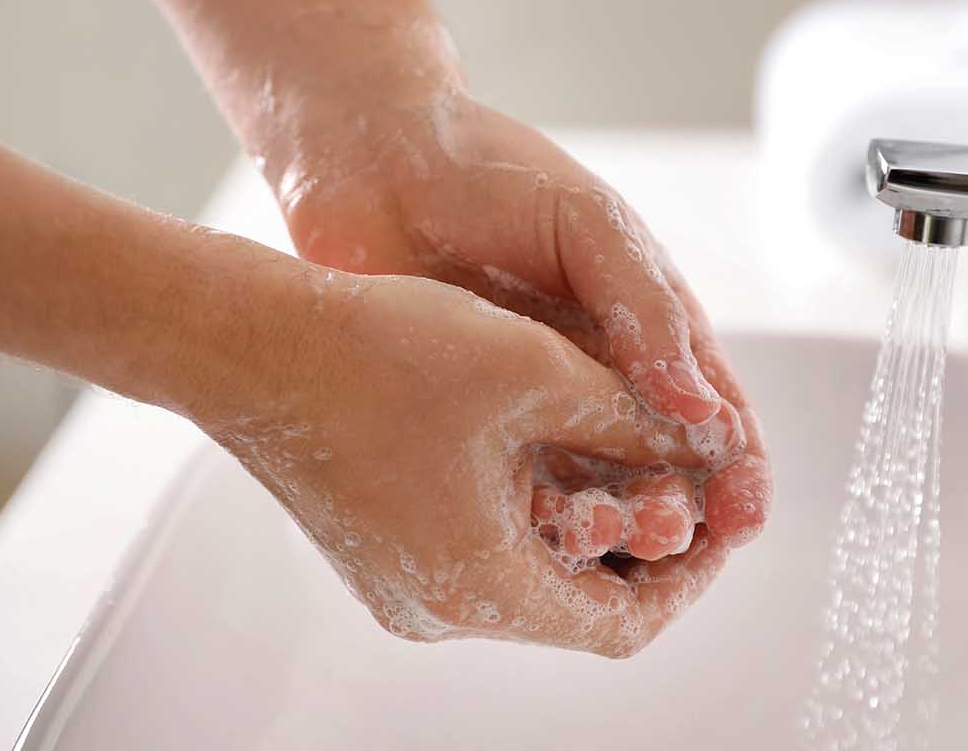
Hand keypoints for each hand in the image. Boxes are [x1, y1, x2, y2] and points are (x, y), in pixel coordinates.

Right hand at [205, 270, 727, 656]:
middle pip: (582, 605)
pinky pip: (488, 552)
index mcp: (481, 587)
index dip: (690, 576)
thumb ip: (636, 416)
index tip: (719, 520)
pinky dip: (538, 513)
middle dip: (645, 543)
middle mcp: (441, 608)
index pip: (624, 624)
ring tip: (633, 457)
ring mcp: (407, 585)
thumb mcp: (537, 372)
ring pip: (537, 575)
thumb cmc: (377, 353)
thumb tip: (711, 439)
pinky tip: (561, 451)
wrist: (247, 342)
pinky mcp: (387, 552)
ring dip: (593, 523)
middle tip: (684, 482)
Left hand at [261, 71, 770, 547]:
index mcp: (648, 325)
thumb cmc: (487, 169)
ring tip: (608, 548)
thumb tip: (705, 411)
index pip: (714, 411)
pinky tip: (534, 545)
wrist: (367, 158)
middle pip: (662, 470)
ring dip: (608, 529)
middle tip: (668, 541)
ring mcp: (537, 405)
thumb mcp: (587, 225)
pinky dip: (534, 525)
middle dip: (678, 513)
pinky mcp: (471, 424)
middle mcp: (602, 375)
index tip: (744, 517)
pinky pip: (515, 491)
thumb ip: (646, 310)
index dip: (739, 470)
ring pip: (593, 492)